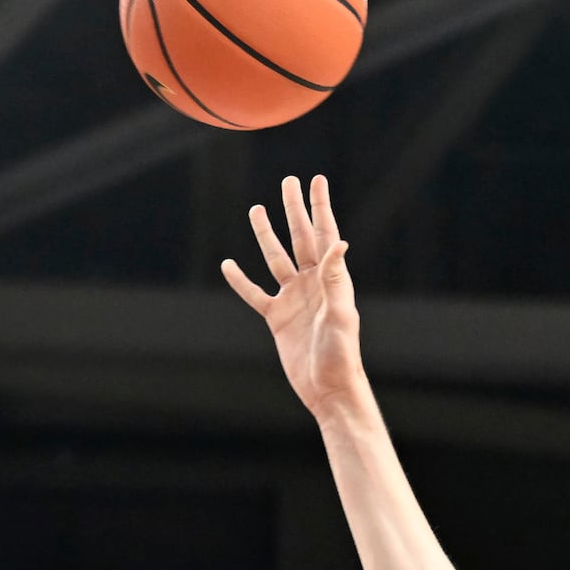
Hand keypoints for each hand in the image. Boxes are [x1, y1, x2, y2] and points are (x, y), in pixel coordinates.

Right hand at [221, 174, 364, 421]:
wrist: (327, 389)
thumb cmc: (341, 355)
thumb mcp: (340, 315)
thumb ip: (336, 279)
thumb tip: (339, 242)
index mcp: (332, 279)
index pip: (324, 234)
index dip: (320, 207)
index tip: (316, 181)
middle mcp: (313, 284)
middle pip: (300, 238)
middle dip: (294, 210)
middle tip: (288, 182)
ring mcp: (294, 299)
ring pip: (276, 259)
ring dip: (266, 235)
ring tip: (256, 210)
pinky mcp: (277, 318)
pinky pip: (255, 294)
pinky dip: (241, 281)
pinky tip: (228, 265)